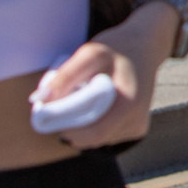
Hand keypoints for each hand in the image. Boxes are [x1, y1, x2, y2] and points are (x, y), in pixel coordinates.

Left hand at [32, 8, 164, 149]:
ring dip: (83, 126)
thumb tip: (40, 100)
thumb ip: (66, 75)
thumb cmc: (117, 48)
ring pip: (98, 140)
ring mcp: (138, 127)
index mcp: (129, 105)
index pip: (93, 135)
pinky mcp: (137, 129)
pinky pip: (107, 136)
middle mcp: (137, 121)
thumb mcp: (90, 53)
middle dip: (72, 126)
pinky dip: (94, 125)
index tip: (54, 115)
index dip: (68, 131)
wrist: (146, 47)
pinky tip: (96, 107)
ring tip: (82, 100)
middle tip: (64, 103)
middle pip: (93, 139)